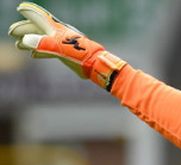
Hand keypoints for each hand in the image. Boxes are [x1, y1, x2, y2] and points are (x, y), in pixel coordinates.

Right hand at [8, 2, 125, 89]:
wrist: (94, 64)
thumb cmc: (79, 54)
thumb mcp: (58, 47)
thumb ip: (42, 43)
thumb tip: (26, 40)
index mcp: (56, 30)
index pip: (40, 18)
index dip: (30, 12)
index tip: (20, 8)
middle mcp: (58, 34)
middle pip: (38, 29)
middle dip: (24, 30)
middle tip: (11, 33)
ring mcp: (61, 44)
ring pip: (42, 40)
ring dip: (29, 42)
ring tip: (18, 46)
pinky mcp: (65, 54)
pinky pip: (49, 51)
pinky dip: (40, 52)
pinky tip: (33, 56)